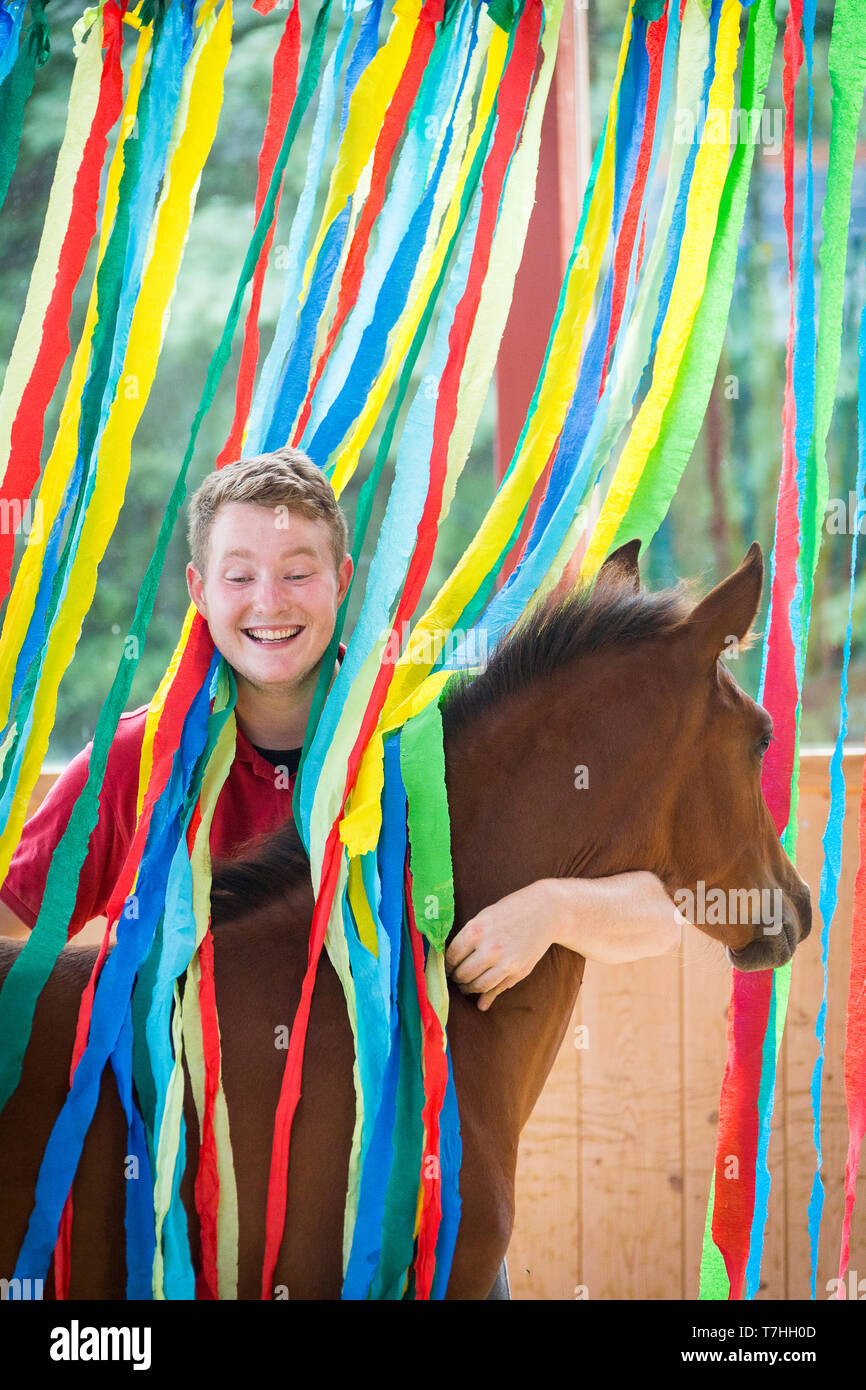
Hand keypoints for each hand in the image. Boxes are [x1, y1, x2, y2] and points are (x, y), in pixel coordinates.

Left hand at [444, 881, 559, 1012]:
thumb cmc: (512, 910)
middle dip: (456, 978)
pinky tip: (481, 1001)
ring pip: (478, 986)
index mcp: (476, 930)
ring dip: (468, 989)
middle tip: (455, 977)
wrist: (546, 911)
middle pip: (463, 974)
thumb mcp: (485, 916)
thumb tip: (451, 960)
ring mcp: (505, 963)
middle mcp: (489, 949)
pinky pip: (497, 990)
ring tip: (466, 985)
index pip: (451, 956)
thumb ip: (467, 938)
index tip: (446, 966)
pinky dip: (486, 997)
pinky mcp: (518, 972)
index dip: (446, 964)